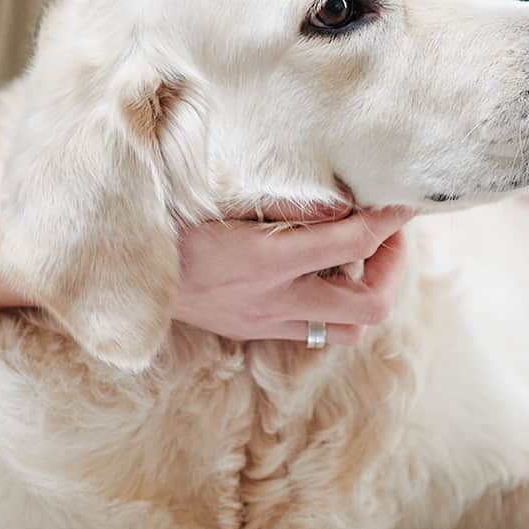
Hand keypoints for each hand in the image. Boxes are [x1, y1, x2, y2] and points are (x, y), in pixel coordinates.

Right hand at [171, 207, 411, 345]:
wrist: (121, 267)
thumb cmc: (170, 217)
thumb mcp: (228, 196)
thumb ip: (291, 202)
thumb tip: (347, 201)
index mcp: (268, 259)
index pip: (354, 242)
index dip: (390, 221)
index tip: (407, 203)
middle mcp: (274, 300)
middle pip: (369, 306)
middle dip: (392, 268)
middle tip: (386, 233)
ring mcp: (263, 323)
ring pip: (346, 330)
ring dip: (364, 294)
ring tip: (357, 257)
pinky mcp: (251, 332)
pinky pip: (312, 332)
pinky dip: (331, 305)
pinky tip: (318, 273)